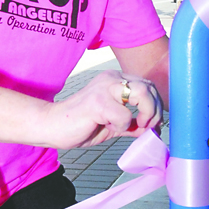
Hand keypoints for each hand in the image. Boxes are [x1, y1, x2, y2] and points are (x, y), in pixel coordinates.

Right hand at [45, 70, 162, 149]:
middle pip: (149, 87)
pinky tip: (107, 126)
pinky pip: (124, 115)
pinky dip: (122, 126)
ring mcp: (103, 88)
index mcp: (115, 80)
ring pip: (142, 93)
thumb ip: (131, 124)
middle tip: (147, 127)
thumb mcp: (112, 124)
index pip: (147, 85)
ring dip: (146, 114)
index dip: (155, 105)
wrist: (52, 126)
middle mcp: (111, 79)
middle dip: (155, 111)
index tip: (151, 124)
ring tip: (134, 126)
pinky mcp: (97, 102)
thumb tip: (152, 130)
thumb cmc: (79, 124)